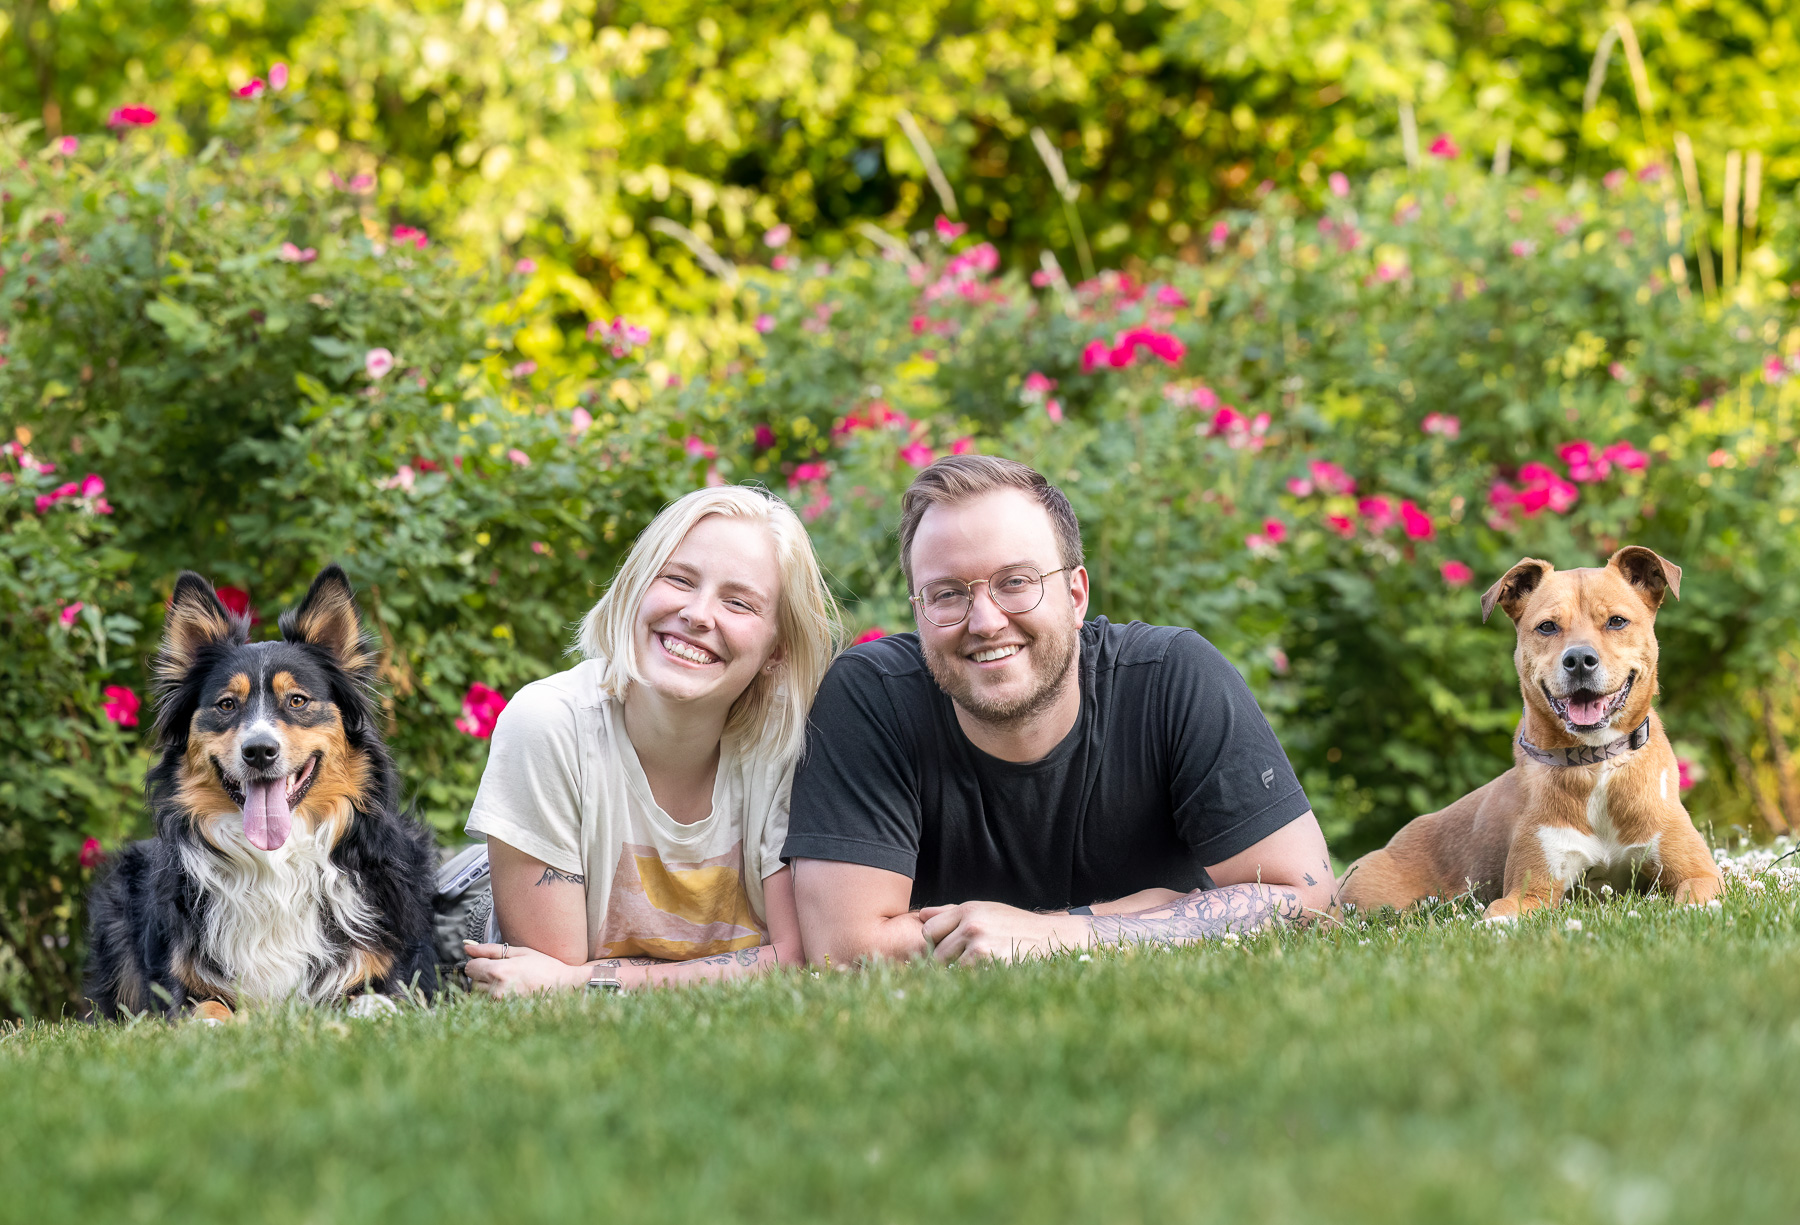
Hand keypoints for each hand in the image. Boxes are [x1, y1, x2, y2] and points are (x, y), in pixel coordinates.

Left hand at [462, 940, 586, 997]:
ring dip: (487, 988)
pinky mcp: (506, 1013)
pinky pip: (489, 1005)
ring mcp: (501, 1004)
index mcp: (499, 970)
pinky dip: (494, 999)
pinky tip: (510, 993)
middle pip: (472, 981)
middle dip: (482, 975)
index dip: (477, 962)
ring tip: (507, 983)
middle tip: (502, 972)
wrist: (564, 986)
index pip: (470, 967)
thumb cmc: (544, 965)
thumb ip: (490, 949)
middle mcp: (497, 989)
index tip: (488, 961)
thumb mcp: (519, 952)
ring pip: (479, 995)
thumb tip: (466, 947)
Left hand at [917, 901, 1089, 963]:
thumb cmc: (1015, 925)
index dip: (935, 943)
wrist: (1051, 938)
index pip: (928, 930)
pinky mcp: (989, 964)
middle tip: (965, 964)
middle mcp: (971, 924)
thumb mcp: (985, 910)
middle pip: (936, 953)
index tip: (948, 949)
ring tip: (978, 969)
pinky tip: (986, 975)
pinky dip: (971, 981)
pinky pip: (964, 979)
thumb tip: (921, 915)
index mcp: (968, 909)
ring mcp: (980, 945)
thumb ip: (951, 912)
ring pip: (948, 968)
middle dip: (946, 962)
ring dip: (958, 974)